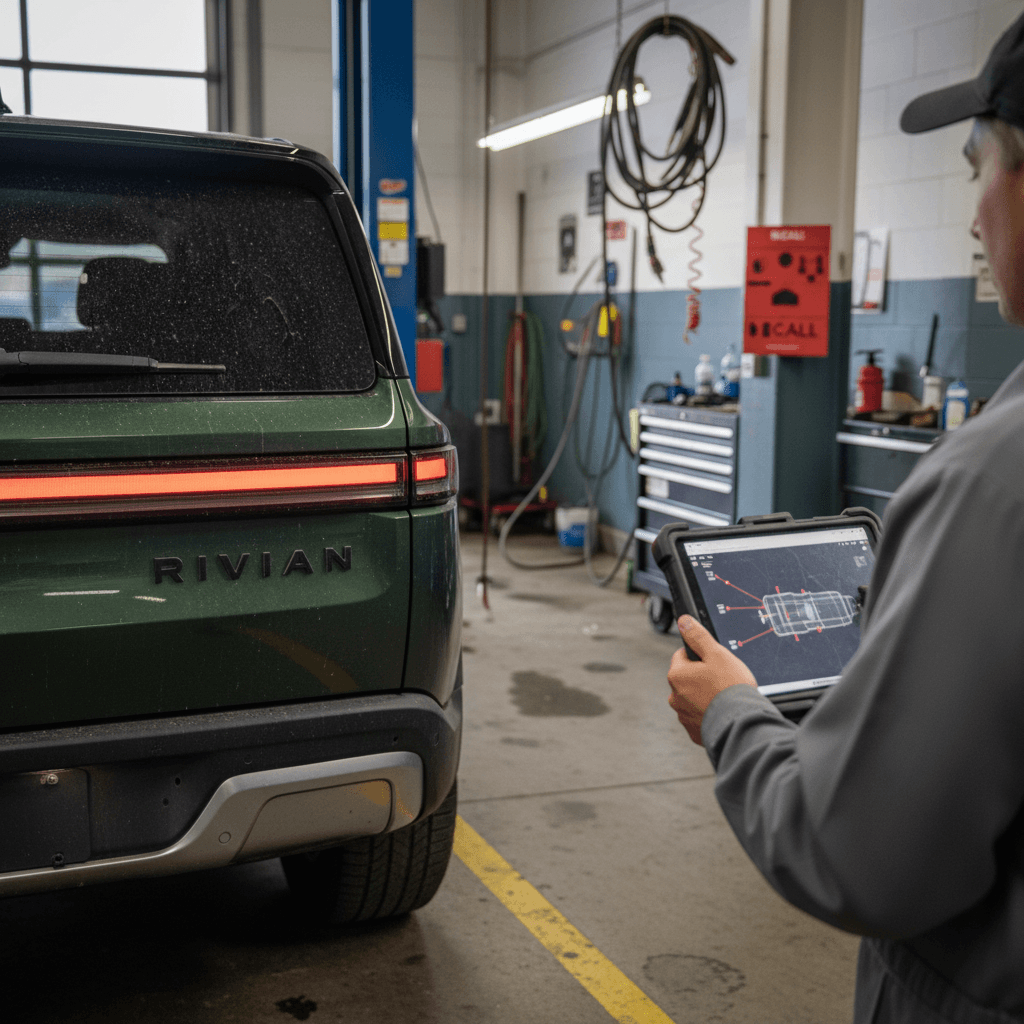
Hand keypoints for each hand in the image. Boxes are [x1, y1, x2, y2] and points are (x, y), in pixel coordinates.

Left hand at [667, 615, 757, 744]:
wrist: (741, 723)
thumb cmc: (731, 688)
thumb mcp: (716, 654)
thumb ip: (698, 636)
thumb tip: (684, 622)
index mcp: (677, 675)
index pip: (681, 656)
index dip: (699, 656)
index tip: (713, 663)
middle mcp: (674, 696)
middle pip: (687, 678)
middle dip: (701, 677)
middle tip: (722, 680)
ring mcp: (683, 715)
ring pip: (692, 698)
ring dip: (704, 696)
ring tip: (723, 697)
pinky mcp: (693, 731)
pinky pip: (699, 717)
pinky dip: (708, 713)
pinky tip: (722, 711)